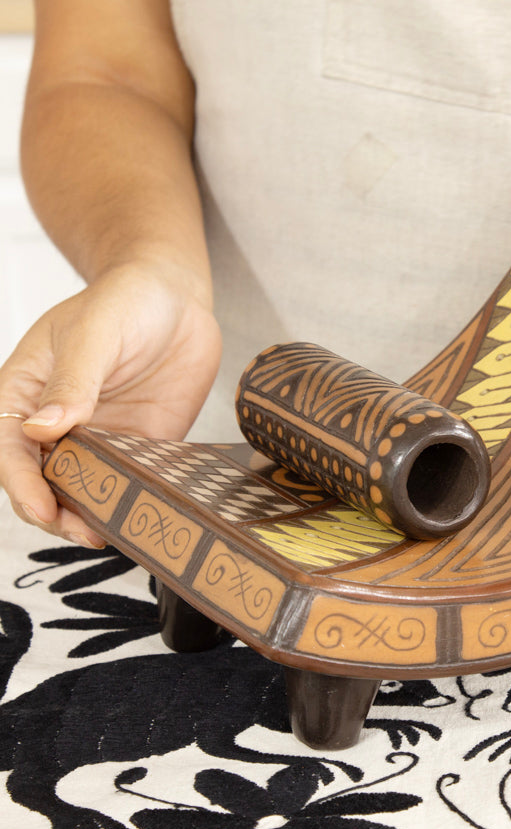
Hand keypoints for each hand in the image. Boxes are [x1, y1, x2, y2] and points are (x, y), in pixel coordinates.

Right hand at [0, 262, 221, 545]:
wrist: (176, 294)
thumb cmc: (124, 300)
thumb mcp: (95, 333)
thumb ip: (72, 381)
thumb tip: (40, 428)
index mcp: (24, 393)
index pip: (9, 450)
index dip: (23, 485)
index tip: (44, 510)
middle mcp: (56, 423)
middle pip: (42, 481)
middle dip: (56, 513)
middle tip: (86, 535)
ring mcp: (98, 436)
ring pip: (83, 489)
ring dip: (93, 516)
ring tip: (114, 535)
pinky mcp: (139, 442)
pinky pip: (130, 480)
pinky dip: (133, 500)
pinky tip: (147, 515)